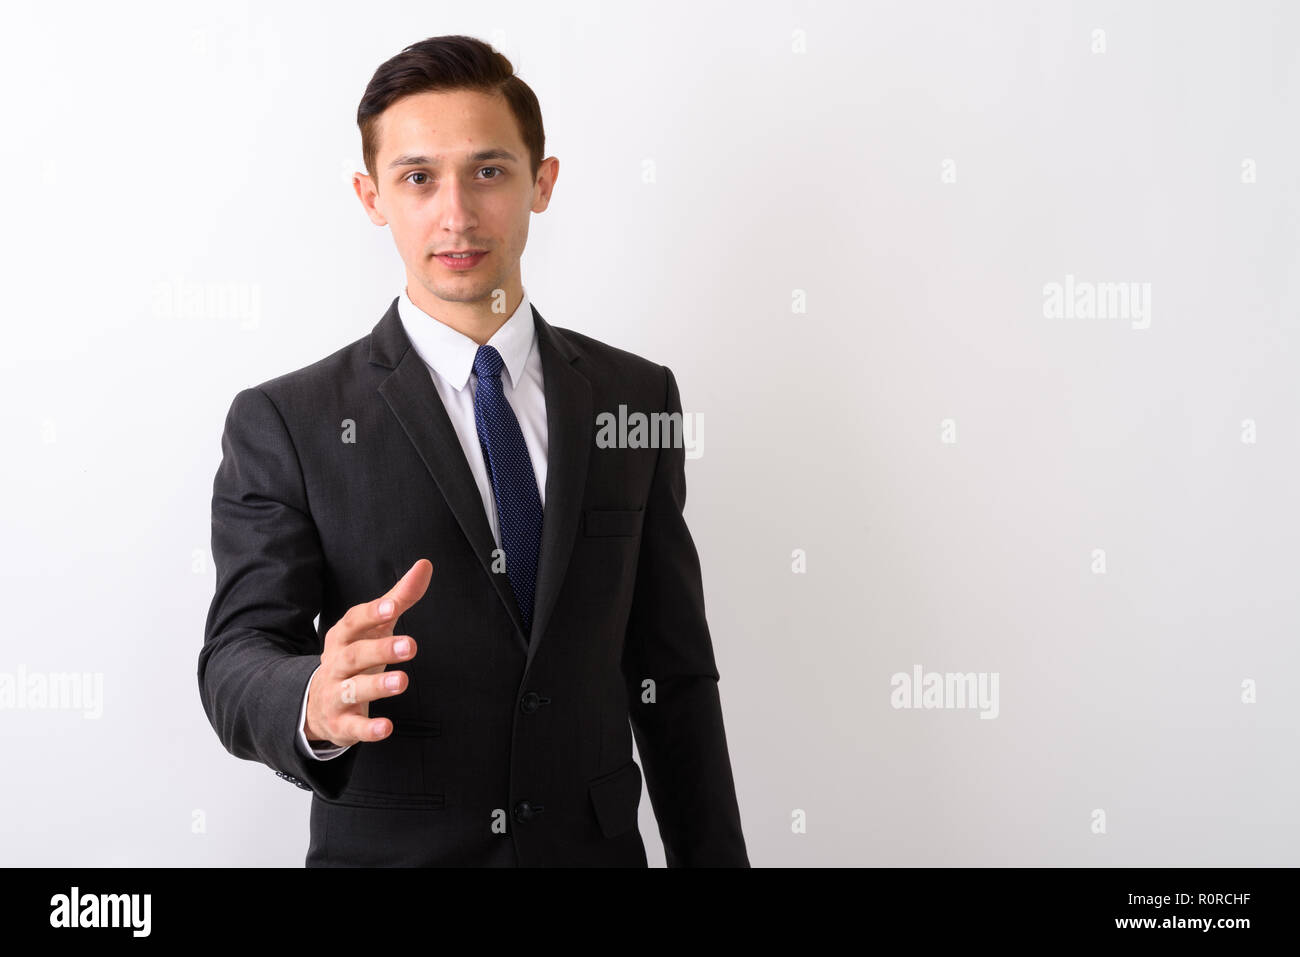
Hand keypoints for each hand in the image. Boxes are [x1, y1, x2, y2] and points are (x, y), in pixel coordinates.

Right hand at [304, 559, 432, 746]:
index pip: (354, 621)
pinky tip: (387, 727)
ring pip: (353, 689)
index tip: (393, 606)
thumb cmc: (354, 657)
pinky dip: (369, 728)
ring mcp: (336, 694)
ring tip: (402, 682)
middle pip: (354, 654)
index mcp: (343, 637)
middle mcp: (336, 664)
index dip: (372, 614)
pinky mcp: (341, 724)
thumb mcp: (374, 628)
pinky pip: (354, 727)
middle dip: (380, 650)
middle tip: (410, 646)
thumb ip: (399, 598)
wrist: (317, 703)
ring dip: (376, 686)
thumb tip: (425, 565)